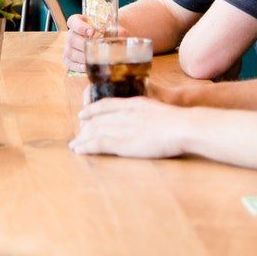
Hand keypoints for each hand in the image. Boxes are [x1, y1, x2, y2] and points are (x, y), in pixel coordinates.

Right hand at [62, 13, 129, 72]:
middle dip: (83, 44)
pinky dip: (78, 66)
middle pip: (71, 38)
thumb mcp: (112, 28)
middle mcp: (71, 34)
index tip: (92, 31)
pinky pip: (69, 63)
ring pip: (70, 52)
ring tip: (93, 59)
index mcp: (78, 21)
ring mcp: (68, 47)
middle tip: (95, 48)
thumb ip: (117, 30)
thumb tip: (123, 34)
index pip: (73, 21)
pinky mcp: (69, 58)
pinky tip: (87, 67)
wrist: (105, 39)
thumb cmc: (107, 32)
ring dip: (81, 57)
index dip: (80, 26)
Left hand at [69, 96, 184, 158]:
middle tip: (78, 135)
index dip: (92, 109)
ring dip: (82, 139)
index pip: (106, 104)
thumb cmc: (178, 121)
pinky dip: (87, 147)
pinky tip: (79, 151)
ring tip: (74, 145)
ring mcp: (122, 127)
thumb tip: (148, 118)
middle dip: (85, 128)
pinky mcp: (122, 142)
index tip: (83, 114)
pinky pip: (98, 144)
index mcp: (133, 104)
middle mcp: (124, 114)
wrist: (181, 126)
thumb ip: (148, 112)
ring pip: (94, 131)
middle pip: (97, 119)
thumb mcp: (159, 110)